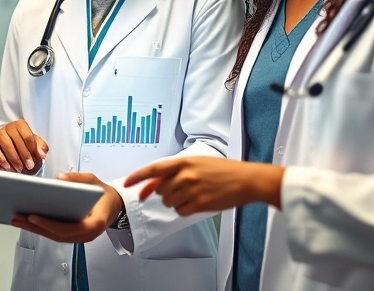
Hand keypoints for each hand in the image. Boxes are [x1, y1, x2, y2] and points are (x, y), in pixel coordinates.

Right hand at [0, 119, 48, 173]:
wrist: (9, 143)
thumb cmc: (23, 143)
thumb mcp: (34, 143)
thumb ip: (41, 148)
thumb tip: (42, 154)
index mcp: (20, 125)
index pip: (27, 135)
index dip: (32, 148)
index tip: (37, 158)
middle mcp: (8, 128)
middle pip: (16, 140)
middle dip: (24, 155)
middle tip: (29, 166)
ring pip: (6, 145)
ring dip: (14, 159)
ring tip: (20, 168)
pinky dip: (1, 159)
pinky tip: (8, 166)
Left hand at [11, 172, 122, 243]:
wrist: (115, 205)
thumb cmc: (104, 193)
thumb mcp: (93, 180)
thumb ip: (77, 179)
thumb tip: (58, 178)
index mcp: (95, 223)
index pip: (69, 228)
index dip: (49, 224)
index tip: (33, 217)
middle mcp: (87, 235)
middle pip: (57, 235)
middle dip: (35, 227)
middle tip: (16, 217)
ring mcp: (80, 238)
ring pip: (54, 236)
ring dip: (34, 229)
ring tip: (16, 219)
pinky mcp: (73, 235)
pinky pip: (56, 234)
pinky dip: (40, 228)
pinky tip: (26, 220)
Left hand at [124, 157, 283, 215]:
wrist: (246, 179)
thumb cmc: (223, 170)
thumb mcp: (197, 162)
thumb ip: (176, 171)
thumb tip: (154, 183)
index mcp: (183, 162)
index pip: (153, 169)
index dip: (137, 177)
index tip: (126, 184)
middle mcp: (185, 175)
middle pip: (160, 190)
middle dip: (165, 192)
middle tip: (181, 189)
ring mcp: (192, 190)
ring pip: (169, 203)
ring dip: (176, 202)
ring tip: (193, 194)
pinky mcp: (200, 204)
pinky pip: (181, 212)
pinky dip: (186, 210)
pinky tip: (198, 202)